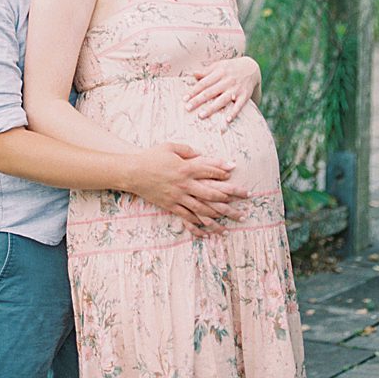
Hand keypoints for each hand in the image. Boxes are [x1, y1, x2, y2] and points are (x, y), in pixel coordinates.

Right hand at [131, 142, 247, 236]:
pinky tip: (209, 231)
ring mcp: (178, 197)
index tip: (234, 169)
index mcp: (185, 168)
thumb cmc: (152, 157)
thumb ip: (187, 150)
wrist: (133, 172)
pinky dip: (199, 225)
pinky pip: (187, 218)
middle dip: (231, 194)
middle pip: (212, 192)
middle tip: (246, 196)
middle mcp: (184, 184)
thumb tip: (201, 154)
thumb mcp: (170, 146)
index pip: (209, 169)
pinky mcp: (171, 206)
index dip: (222, 169)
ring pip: (203, 208)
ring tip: (233, 219)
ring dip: (220, 214)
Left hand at [185, 56, 261, 122]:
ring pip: (222, 100)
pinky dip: (233, 112)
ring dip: (211, 108)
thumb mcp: (219, 65)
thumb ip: (206, 71)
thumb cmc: (231, 67)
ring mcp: (236, 89)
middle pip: (210, 92)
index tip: (184, 98)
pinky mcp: (244, 96)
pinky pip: (238, 106)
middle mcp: (227, 81)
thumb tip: (193, 74)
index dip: (193, 91)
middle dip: (198, 100)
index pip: (204, 83)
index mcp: (219, 72)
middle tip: (187, 108)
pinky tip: (227, 119)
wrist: (252, 67)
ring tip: (201, 115)